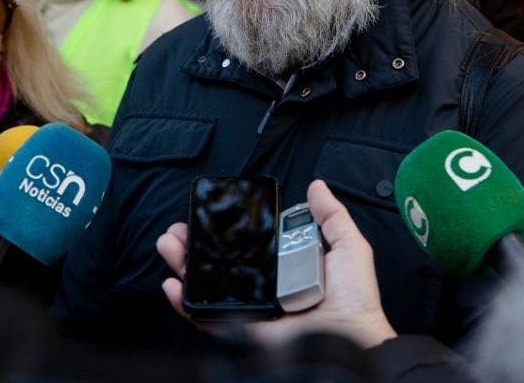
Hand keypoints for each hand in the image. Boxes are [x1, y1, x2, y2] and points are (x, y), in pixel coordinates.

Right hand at [157, 179, 396, 349]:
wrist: (351, 337)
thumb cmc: (354, 299)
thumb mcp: (348, 247)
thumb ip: (331, 216)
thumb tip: (317, 186)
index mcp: (285, 267)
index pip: (245, 245)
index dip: (223, 231)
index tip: (205, 214)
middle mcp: (264, 287)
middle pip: (219, 263)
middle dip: (194, 245)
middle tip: (178, 230)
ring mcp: (252, 308)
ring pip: (209, 287)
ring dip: (183, 267)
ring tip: (169, 248)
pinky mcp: (244, 329)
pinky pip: (210, 318)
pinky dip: (187, 306)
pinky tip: (174, 286)